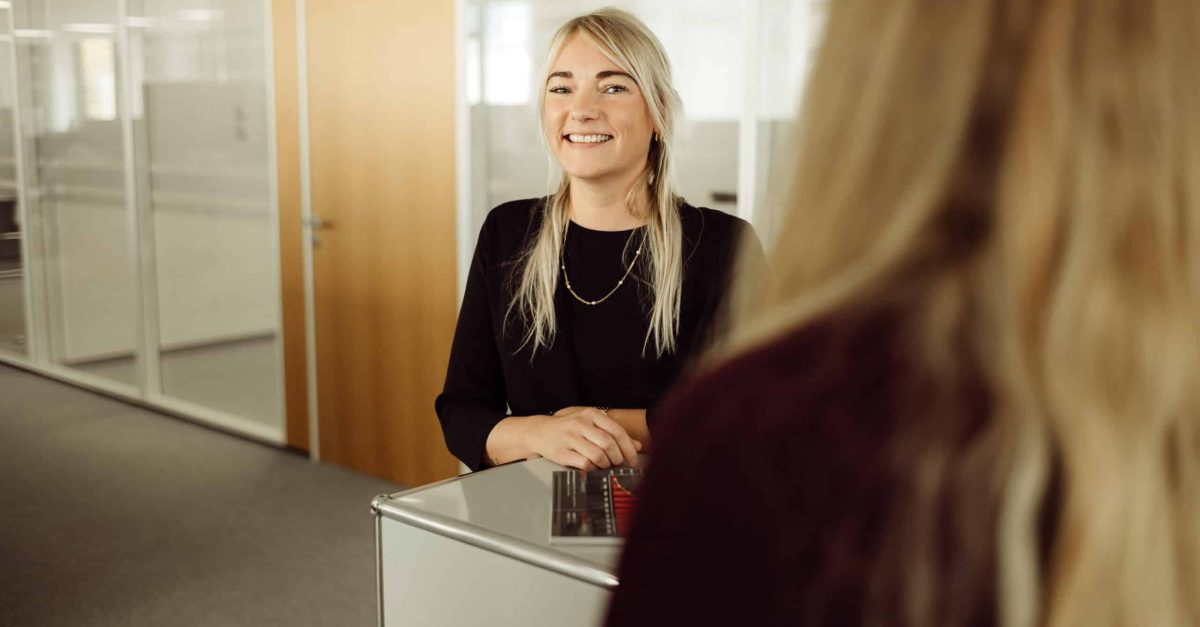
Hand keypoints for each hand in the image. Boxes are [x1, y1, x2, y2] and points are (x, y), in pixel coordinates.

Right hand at [527, 407, 641, 470]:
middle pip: (609, 444)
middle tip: (618, 464)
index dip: (629, 448)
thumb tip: (637, 445)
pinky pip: (585, 464)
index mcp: (591, 414)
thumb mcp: (592, 425)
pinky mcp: (562, 452)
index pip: (617, 431)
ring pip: (598, 455)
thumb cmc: (570, 429)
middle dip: (618, 458)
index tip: (633, 460)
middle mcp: (580, 423)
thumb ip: (614, 433)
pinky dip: (593, 469)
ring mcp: (570, 437)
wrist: (540, 432)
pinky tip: (593, 467)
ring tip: (605, 465)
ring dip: (606, 464)